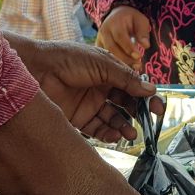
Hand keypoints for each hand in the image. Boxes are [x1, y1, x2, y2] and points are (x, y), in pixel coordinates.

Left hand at [3, 33, 158, 141]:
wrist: (35, 70)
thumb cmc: (68, 59)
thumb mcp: (102, 64)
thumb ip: (126, 79)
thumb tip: (151, 90)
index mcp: (109, 72)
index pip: (133, 86)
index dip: (147, 97)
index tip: (158, 109)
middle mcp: (101, 89)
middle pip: (126, 104)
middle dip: (138, 114)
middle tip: (147, 123)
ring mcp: (89, 105)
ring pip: (113, 119)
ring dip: (124, 126)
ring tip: (131, 134)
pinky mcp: (78, 119)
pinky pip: (98, 129)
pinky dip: (109, 134)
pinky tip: (116, 136)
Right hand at [97, 6, 151, 69]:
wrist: (117, 16)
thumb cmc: (132, 19)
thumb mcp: (140, 21)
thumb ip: (143, 33)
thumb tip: (146, 45)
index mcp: (114, 22)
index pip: (120, 36)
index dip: (129, 47)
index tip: (139, 56)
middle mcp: (104, 31)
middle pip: (112, 47)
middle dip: (125, 58)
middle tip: (138, 65)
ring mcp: (99, 40)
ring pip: (107, 55)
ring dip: (120, 64)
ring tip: (133, 68)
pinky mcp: (98, 47)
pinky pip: (104, 58)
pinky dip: (114, 65)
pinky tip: (124, 70)